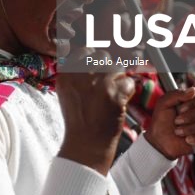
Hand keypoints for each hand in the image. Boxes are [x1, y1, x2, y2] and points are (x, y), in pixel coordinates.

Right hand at [57, 50, 134, 174]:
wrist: (86, 143)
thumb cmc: (78, 118)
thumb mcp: (66, 92)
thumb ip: (74, 72)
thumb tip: (89, 54)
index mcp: (66, 74)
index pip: (84, 51)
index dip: (94, 58)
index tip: (97, 66)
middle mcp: (80, 76)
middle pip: (102, 55)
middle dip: (108, 67)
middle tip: (107, 82)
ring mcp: (98, 85)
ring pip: (117, 67)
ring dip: (118, 79)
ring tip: (112, 94)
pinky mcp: (114, 95)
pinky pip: (128, 82)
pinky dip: (127, 91)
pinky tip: (118, 101)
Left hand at [145, 87, 194, 158]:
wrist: (159, 140)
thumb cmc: (161, 121)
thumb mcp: (163, 104)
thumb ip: (176, 94)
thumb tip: (193, 90)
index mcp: (190, 102)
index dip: (192, 101)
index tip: (180, 108)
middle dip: (189, 117)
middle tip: (176, 121)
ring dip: (189, 129)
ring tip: (178, 132)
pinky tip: (186, 139)